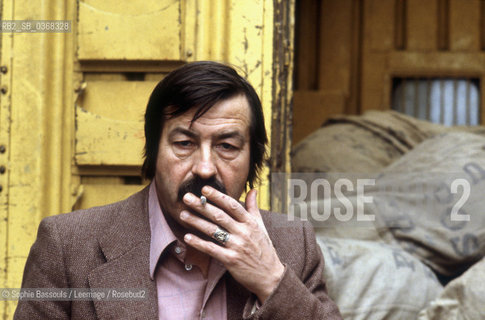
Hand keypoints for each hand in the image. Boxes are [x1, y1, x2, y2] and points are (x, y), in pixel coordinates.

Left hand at [180, 186, 284, 302]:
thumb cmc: (264, 249)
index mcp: (250, 223)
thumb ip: (253, 208)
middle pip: (219, 216)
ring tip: (183, 214)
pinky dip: (199, 243)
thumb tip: (253, 190)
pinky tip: (187, 237)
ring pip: (213, 231)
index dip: (218, 196)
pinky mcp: (231, 260)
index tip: (204, 189)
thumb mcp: (261, 226)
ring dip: (197, 222)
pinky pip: (212, 249)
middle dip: (202, 206)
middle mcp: (243, 232)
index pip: (232, 205)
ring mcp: (237, 246)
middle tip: (187, 197)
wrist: (270, 276)